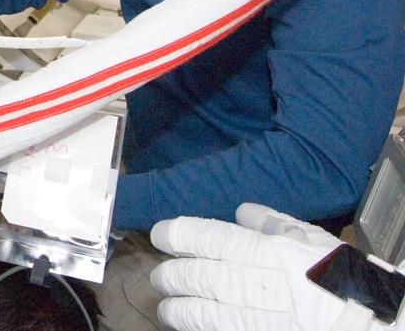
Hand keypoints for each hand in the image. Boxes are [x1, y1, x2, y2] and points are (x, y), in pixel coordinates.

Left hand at [150, 203, 366, 330]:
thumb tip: (242, 210)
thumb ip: (274, 223)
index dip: (176, 234)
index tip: (160, 234)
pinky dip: (200, 329)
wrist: (369, 323)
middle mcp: (254, 284)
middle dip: (171, 274)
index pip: (206, 237)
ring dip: (177, 308)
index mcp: (266, 252)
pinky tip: (193, 325)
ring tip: (168, 306)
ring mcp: (254, 318)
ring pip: (200, 312)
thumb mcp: (312, 240)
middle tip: (162, 275)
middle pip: (195, 276)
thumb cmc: (342, 279)